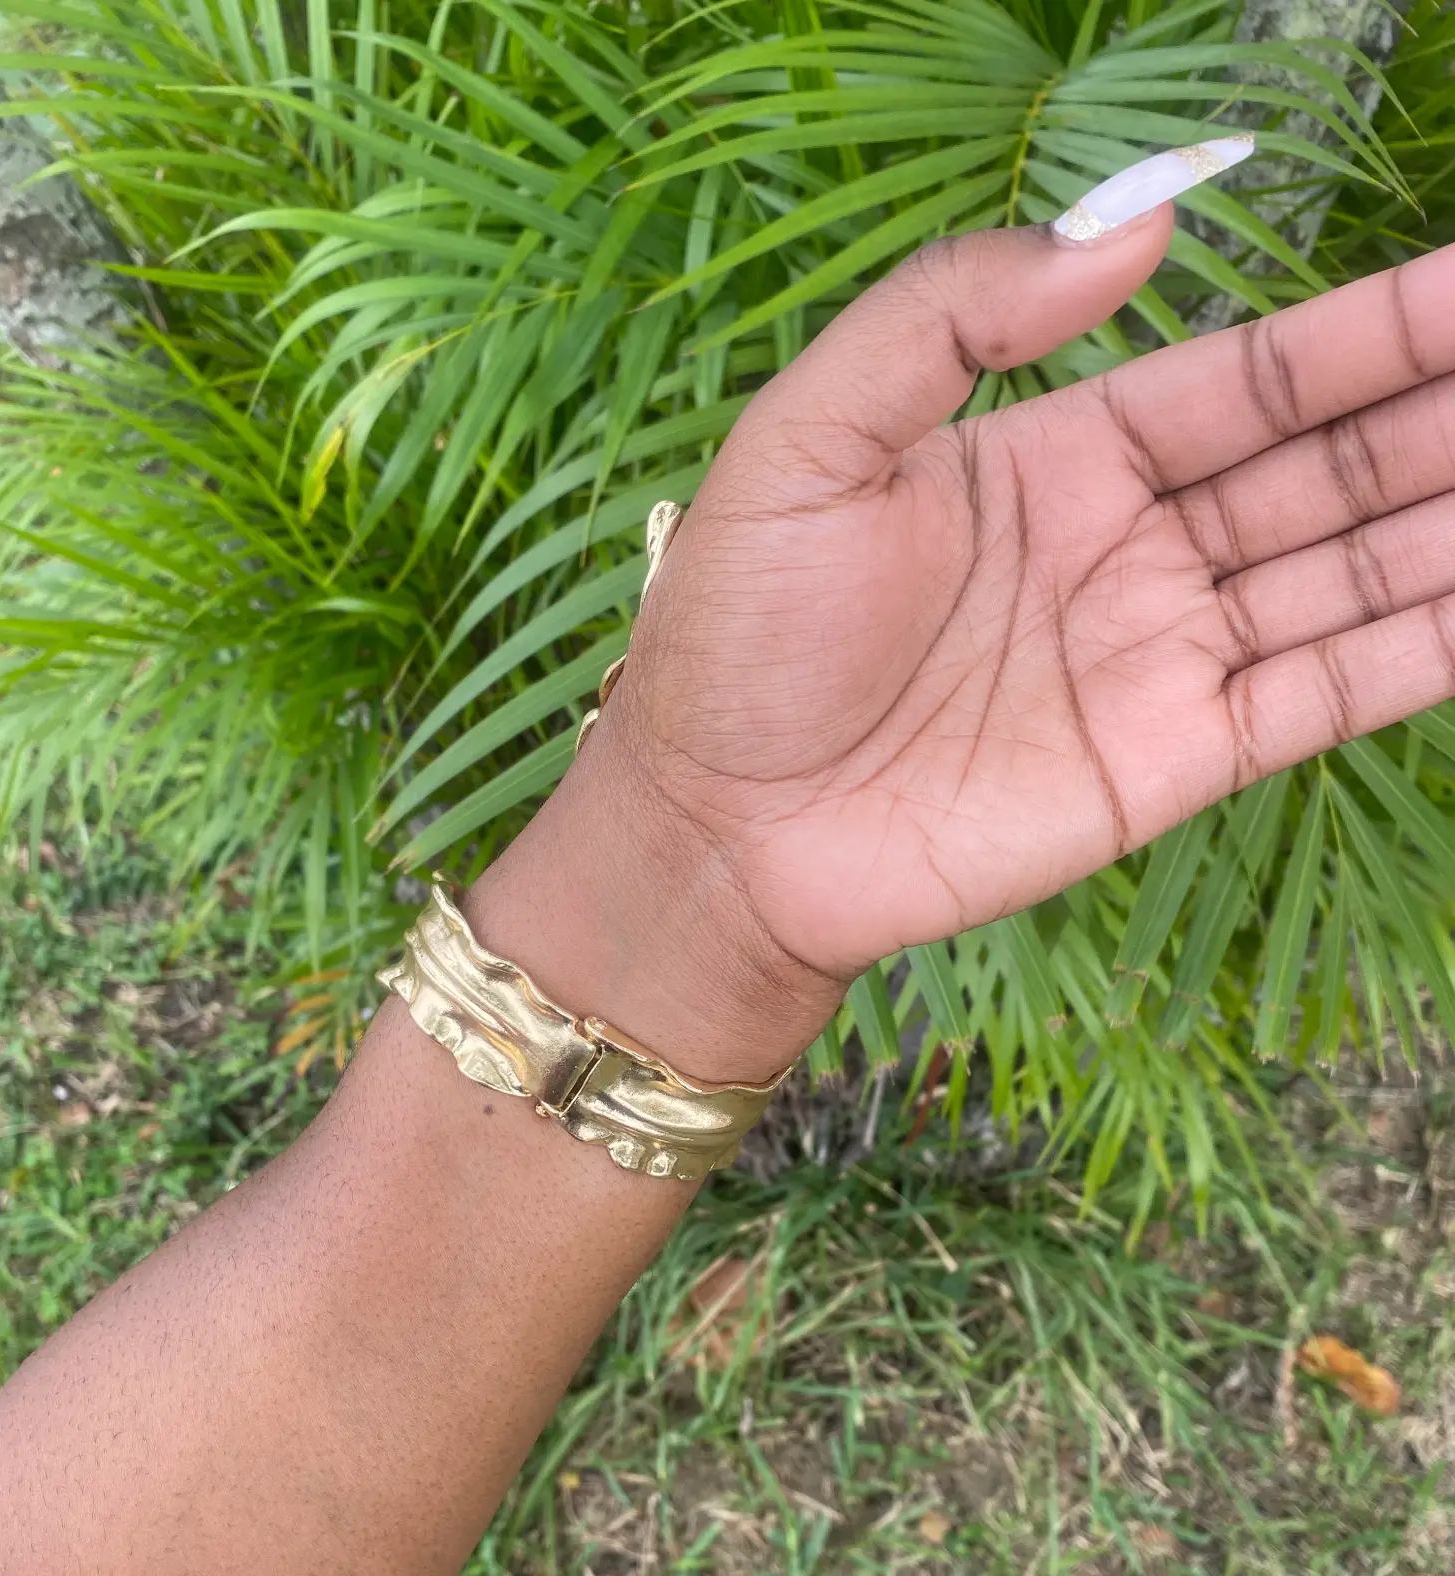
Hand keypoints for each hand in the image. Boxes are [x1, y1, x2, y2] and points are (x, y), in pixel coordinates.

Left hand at [478, 211, 1454, 1076]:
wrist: (714, 830)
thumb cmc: (737, 636)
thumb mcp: (807, 441)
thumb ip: (955, 317)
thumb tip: (1138, 225)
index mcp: (1063, 454)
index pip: (1258, 378)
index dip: (1377, 329)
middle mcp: (1136, 547)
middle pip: (1331, 465)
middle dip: (1443, 416)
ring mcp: (1162, 657)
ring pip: (1353, 572)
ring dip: (1453, 524)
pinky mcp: (1172, 762)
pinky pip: (1326, 692)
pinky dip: (1420, 648)